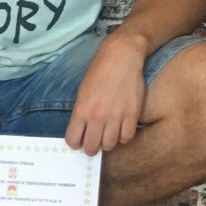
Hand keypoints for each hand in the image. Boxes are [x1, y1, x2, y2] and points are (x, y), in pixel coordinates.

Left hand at [65, 34, 146, 156]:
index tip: (79, 141)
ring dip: (108, 143)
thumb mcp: (82, 91)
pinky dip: (124, 137)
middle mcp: (97, 116)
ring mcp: (116, 116)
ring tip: (108, 136)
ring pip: (110, 145)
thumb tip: (82, 131)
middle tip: (94, 143)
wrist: (121, 57)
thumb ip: (81, 112)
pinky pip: (127, 137)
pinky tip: (121, 130)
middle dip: (91, 148)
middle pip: (92, 146)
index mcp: (81, 110)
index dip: (75, 144)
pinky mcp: (132, 114)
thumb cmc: (99, 72)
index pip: (73, 140)